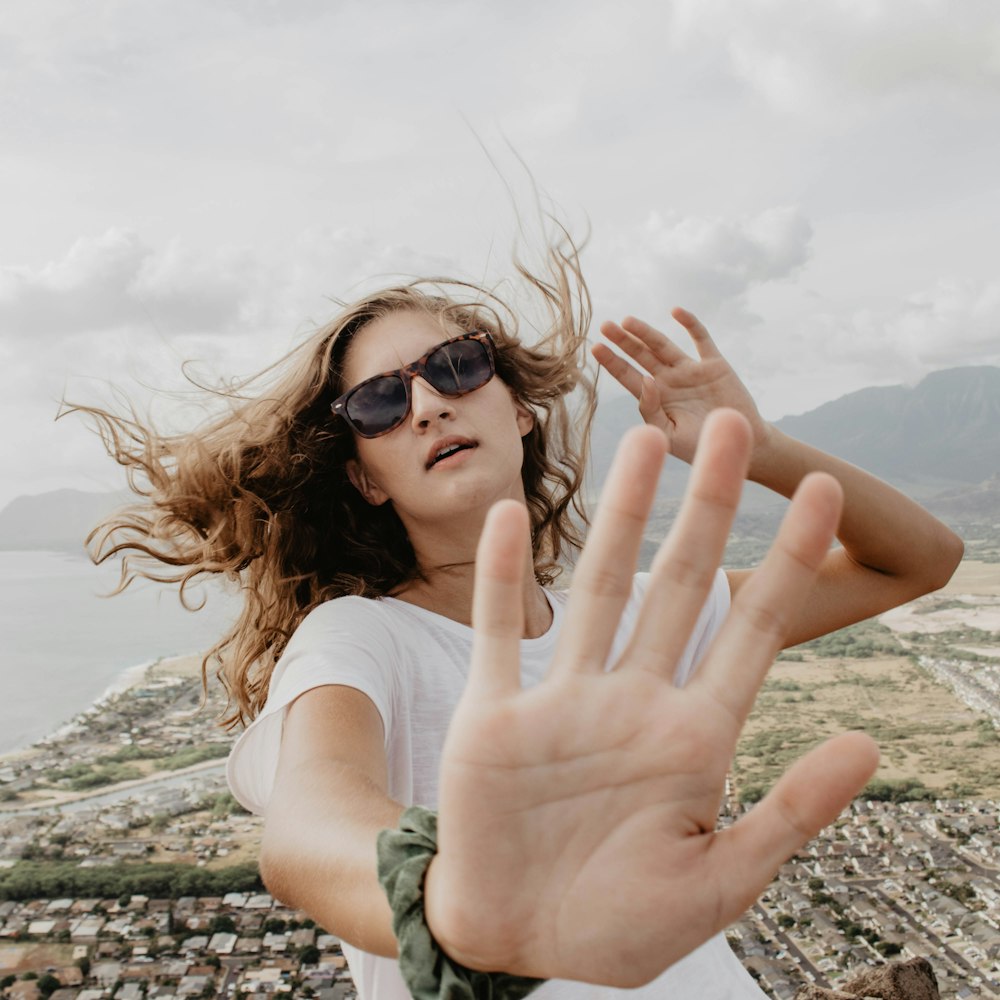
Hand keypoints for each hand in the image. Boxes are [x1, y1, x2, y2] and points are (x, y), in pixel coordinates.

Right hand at [426, 409, 878, 986]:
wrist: (517, 941)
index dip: (789, 560)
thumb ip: (792, 813)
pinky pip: (500, 632)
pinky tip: (514, 514)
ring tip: (641, 438)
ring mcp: (563, 702)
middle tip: (734, 425)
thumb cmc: (619, 925)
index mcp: (694, 740)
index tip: (821, 492)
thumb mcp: (721, 885)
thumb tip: (867, 743)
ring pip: (596, 587)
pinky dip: (503, 577)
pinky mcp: (495, 716)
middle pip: (680, 584)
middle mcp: (632, 702)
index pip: (753, 630)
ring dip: (619, 514)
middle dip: (710, 506)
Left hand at [593, 308, 769, 463]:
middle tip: (605, 326)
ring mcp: (690, 370)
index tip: (595, 347)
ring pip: (663, 345)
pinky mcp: (714, 365)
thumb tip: (644, 380)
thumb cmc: (699, 446)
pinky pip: (701, 339)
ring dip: (646, 332)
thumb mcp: (668, 435)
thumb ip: (651, 411)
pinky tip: (675, 311)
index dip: (612, 362)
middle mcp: (669, 380)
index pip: (628, 375)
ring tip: (627, 321)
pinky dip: (690, 324)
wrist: (739, 446)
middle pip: (641, 356)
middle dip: (623, 341)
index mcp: (656, 397)